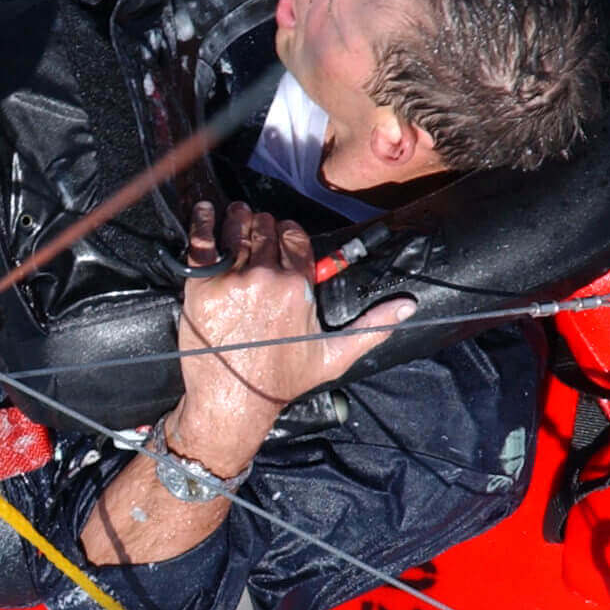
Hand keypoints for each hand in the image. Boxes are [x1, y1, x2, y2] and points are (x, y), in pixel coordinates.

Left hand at [167, 201, 413, 471]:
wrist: (234, 400)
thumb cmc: (282, 380)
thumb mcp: (334, 355)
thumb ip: (372, 327)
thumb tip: (409, 306)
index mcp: (298, 286)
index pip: (295, 237)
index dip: (288, 233)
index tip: (282, 235)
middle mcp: (266, 277)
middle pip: (265, 230)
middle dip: (262, 225)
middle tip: (255, 226)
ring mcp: (231, 279)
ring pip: (236, 230)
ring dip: (236, 219)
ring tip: (235, 215)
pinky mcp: (200, 286)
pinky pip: (201, 242)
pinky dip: (201, 221)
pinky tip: (203, 210)